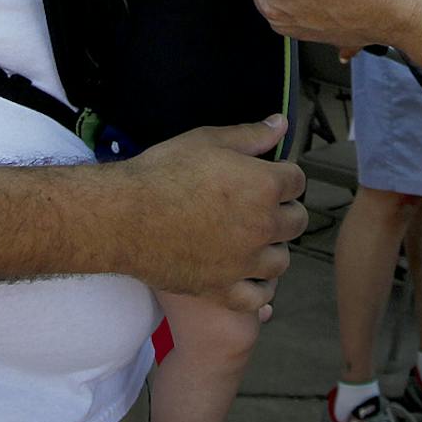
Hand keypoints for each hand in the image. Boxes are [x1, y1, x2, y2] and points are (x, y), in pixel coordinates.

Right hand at [115, 116, 306, 314]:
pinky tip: (251, 278)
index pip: (297, 181)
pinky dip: (259, 290)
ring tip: (253, 240)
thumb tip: (281, 124)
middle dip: (283, 210)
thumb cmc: (163, 171)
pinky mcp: (223, 289)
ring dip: (272, 249)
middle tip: (260, 206)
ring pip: (281, 261)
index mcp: (265, 186)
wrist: (124, 217)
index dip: (283, 175)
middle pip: (296, 221)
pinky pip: (257, 297)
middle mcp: (263, 226)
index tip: (268, 176)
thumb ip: (250, 135)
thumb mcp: (207, 141)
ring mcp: (245, 262)